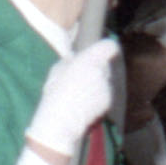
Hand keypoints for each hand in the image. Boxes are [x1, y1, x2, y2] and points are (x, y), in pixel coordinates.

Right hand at [24, 36, 120, 150]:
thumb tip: (75, 56)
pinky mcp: (108, 101)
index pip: (109, 46)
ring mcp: (107, 87)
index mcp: (91, 59)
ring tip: (79, 95)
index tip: (102, 52)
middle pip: (105, 66)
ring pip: (105, 82)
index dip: (107, 48)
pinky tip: (84, 104)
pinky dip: (97, 99)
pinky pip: (104, 96)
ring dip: (96, 85)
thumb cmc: (56, 91)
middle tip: (81, 79)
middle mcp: (103, 71)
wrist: (61, 118)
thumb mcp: (58, 69)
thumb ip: (71, 60)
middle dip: (97, 70)